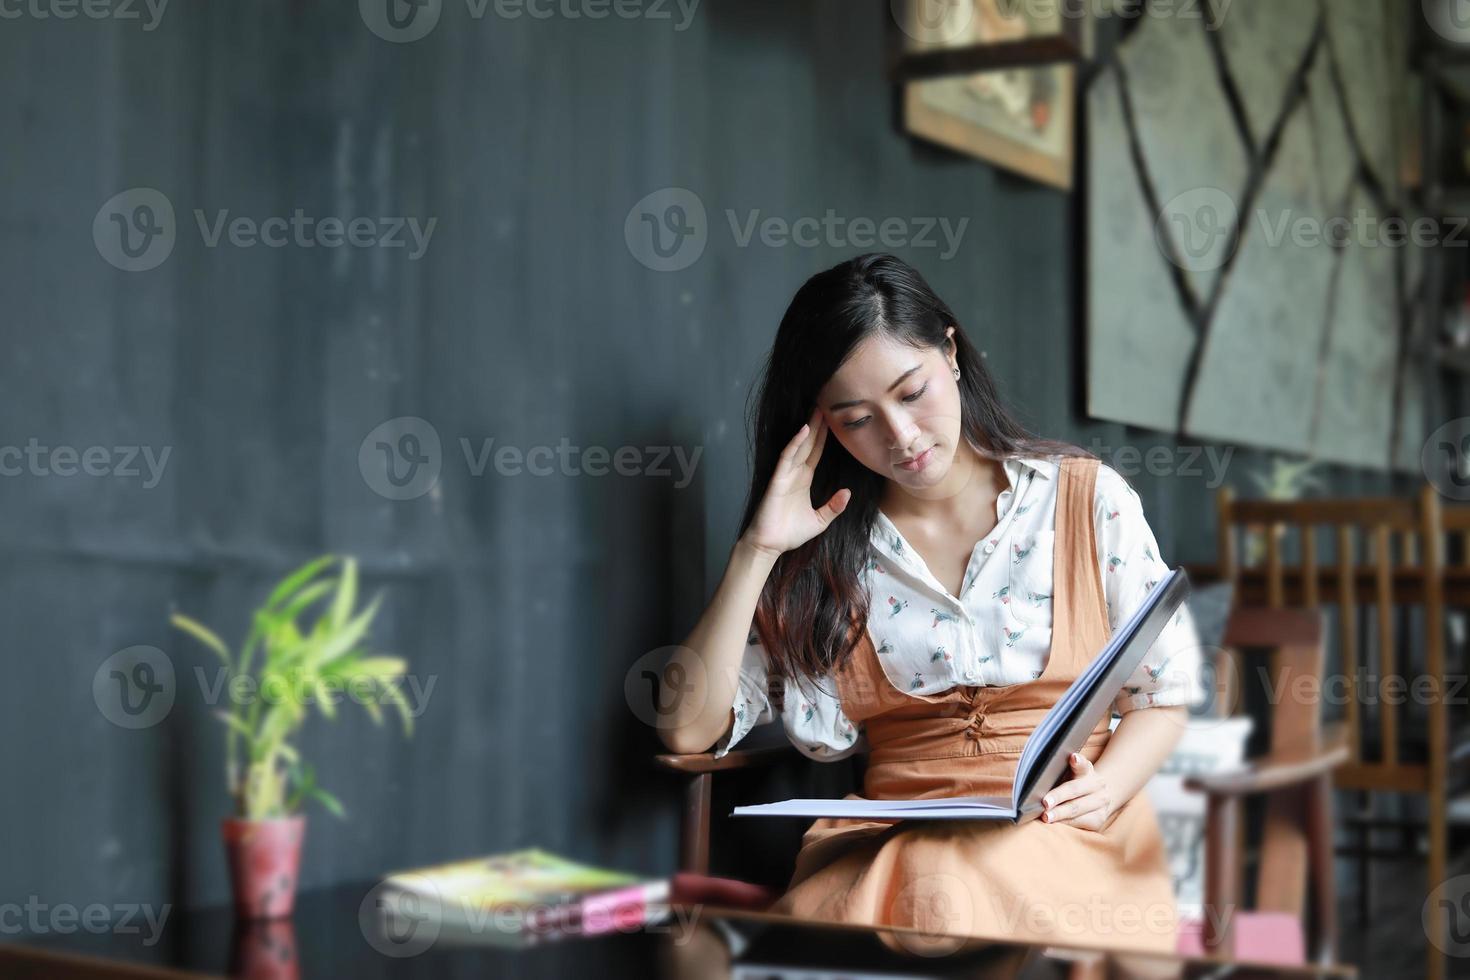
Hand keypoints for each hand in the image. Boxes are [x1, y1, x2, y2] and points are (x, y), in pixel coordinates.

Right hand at [742, 408, 850, 557]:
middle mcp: (795, 473)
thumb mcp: (820, 520)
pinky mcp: (777, 480)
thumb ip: (834, 507)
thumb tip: (847, 492)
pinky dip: (794, 444)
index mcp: (804, 480)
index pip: (817, 453)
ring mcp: (785, 475)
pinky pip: (787, 458)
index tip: (834, 421)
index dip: (825, 437)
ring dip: (808, 428)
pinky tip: (803, 431)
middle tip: (826, 405)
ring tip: (817, 410)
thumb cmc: (790, 533)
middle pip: (809, 444)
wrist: (770, 545)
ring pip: (798, 446)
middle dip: (817, 425)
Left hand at [1040, 752, 1112, 830]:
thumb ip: (1055, 772)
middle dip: (1059, 796)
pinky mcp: (1099, 819)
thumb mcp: (1067, 775)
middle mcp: (1097, 784)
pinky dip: (1065, 823)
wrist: (1097, 798)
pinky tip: (1055, 824)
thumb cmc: (1072, 784)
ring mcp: (1101, 802)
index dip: (1077, 762)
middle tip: (1045, 803)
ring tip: (1046, 817)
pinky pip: (1080, 822)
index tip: (1073, 758)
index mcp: (1087, 769)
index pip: (1082, 764)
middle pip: (1075, 789)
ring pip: (1077, 808)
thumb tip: (1031, 777)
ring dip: (1060, 814)